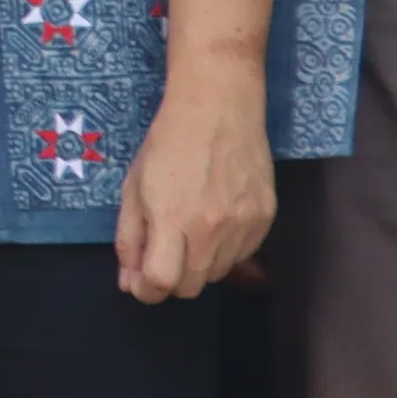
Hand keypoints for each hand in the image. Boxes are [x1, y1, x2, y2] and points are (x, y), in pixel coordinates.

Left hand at [113, 74, 275, 305]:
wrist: (218, 107)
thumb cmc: (167, 144)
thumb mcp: (133, 187)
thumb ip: (129, 239)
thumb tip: (131, 284)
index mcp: (171, 217)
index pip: (162, 282)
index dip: (147, 290)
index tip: (141, 282)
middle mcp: (212, 227)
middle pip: (191, 287)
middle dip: (171, 281)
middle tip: (162, 256)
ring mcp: (244, 224)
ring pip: (218, 274)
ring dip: (199, 266)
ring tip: (189, 231)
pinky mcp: (266, 218)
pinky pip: (242, 255)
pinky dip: (224, 251)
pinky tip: (215, 222)